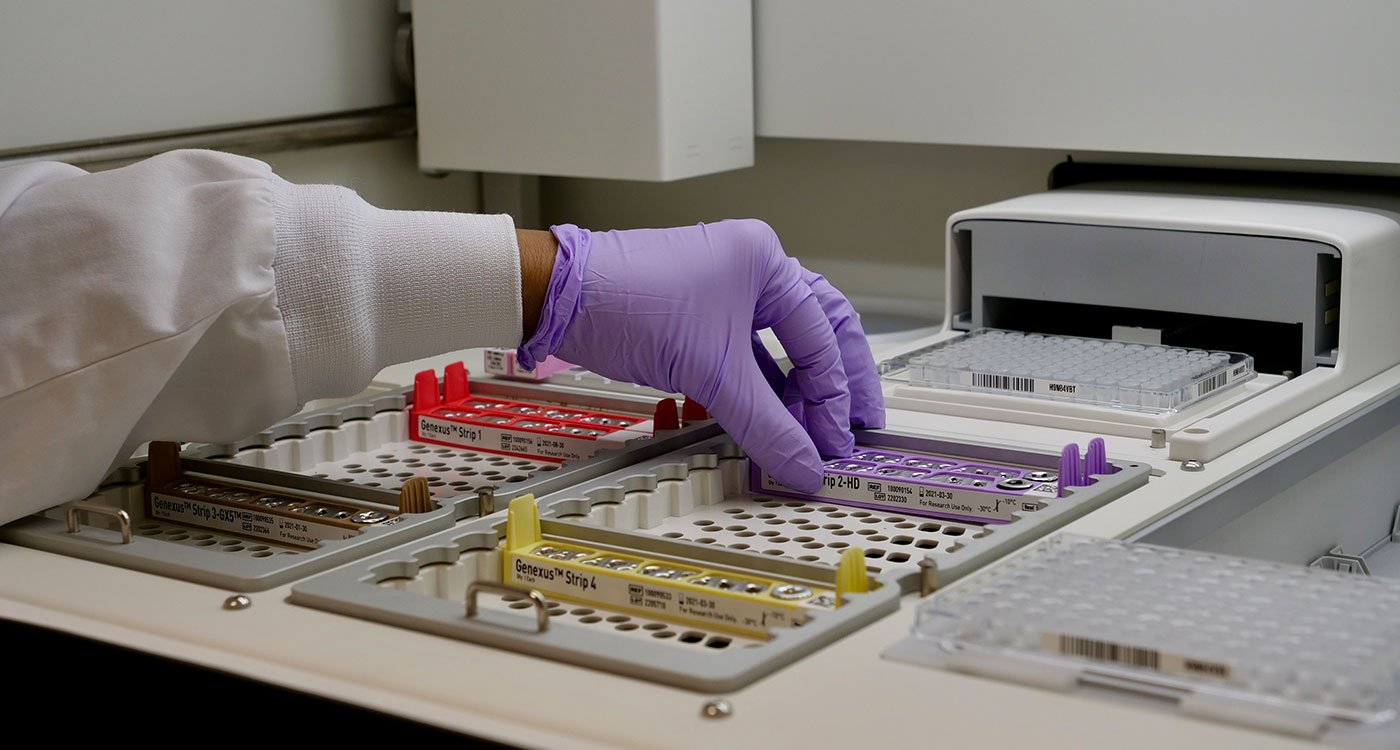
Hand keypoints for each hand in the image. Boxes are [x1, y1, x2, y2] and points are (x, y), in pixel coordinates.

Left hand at [517, 220, 883, 491]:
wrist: (561, 300)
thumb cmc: (628, 300)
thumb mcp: (711, 372)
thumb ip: (766, 425)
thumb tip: (803, 463)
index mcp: (765, 260)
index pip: (821, 336)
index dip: (833, 394)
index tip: (834, 439)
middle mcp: (750, 268)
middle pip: (815, 332)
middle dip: (836, 383)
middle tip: (854, 425)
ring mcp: (723, 291)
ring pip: (778, 347)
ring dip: (795, 392)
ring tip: (810, 433)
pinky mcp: (698, 317)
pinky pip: (745, 356)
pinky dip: (760, 389)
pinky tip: (769, 420)